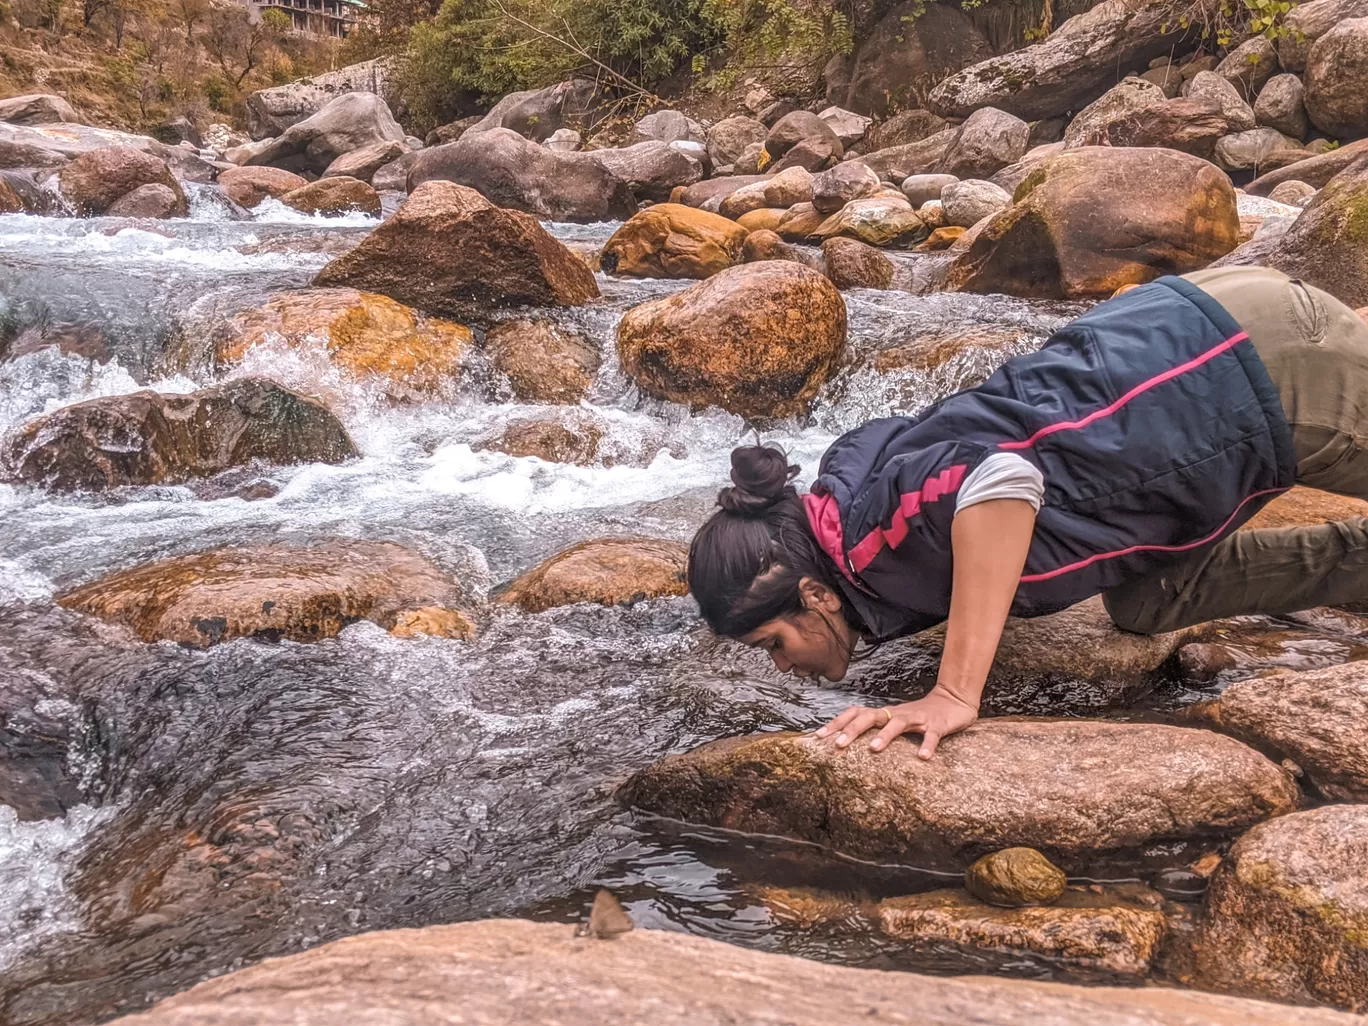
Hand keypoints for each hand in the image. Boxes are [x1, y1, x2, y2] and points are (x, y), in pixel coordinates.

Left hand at [813, 686, 978, 759]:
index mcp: (883, 714)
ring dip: (885, 736)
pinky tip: (924, 758)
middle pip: (869, 717)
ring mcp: (916, 718)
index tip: (818, 736)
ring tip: (873, 750)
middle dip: (852, 730)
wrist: (953, 701)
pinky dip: (927, 745)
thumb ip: (875, 730)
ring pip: (897, 724)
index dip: (836, 723)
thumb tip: (847, 744)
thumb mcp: (894, 722)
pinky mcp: (937, 725)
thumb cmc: (918, 716)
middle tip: (837, 745)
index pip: (854, 713)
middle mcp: (896, 714)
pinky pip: (931, 735)